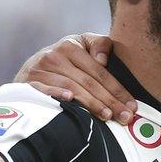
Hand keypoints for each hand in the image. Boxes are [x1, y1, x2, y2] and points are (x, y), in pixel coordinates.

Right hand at [15, 33, 136, 123]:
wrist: (28, 69)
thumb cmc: (63, 60)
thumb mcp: (80, 45)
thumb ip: (98, 45)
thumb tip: (103, 60)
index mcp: (71, 45)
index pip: (99, 71)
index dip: (117, 88)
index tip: (132, 105)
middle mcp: (55, 55)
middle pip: (88, 82)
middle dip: (110, 100)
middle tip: (125, 116)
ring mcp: (40, 69)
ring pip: (71, 88)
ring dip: (91, 103)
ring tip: (108, 116)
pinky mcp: (28, 82)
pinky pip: (45, 90)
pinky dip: (57, 94)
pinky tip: (70, 101)